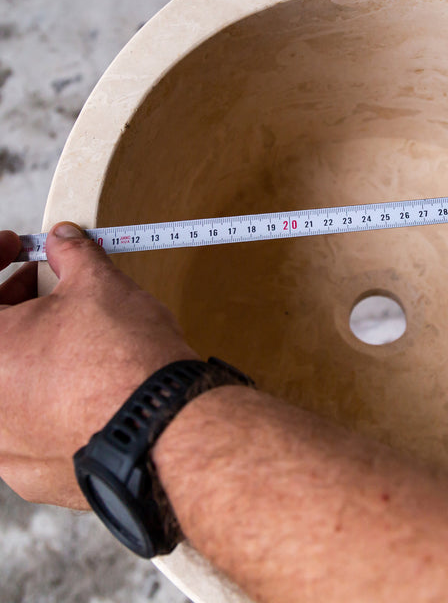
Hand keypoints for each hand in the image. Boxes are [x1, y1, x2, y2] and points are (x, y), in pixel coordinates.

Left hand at [0, 224, 197, 508]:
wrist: (163, 423)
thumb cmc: (125, 361)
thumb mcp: (99, 285)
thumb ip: (72, 257)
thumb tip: (66, 242)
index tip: (14, 248)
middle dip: (14, 306)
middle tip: (49, 289)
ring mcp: (2, 445)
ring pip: (9, 387)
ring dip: (32, 355)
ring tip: (75, 338)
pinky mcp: (31, 473)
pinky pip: (28, 428)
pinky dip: (47, 403)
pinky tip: (83, 388)